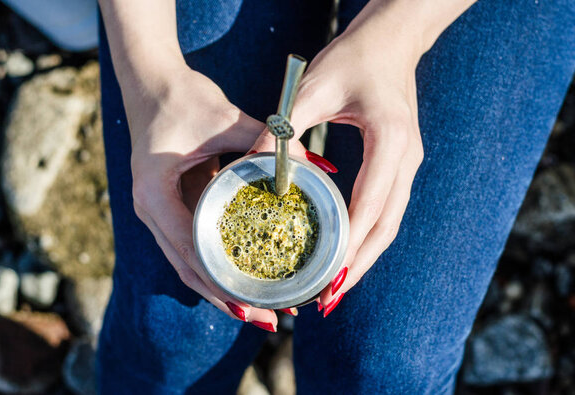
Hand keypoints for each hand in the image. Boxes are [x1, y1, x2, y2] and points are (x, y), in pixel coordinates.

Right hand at [123, 63, 280, 330]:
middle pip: (188, 269)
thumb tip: (318, 164)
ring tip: (260, 310)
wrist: (150, 82)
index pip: (189, 250)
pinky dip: (217, 266)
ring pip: (188, 265)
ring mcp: (156, 212)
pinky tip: (245, 277)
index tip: (255, 303)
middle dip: (226, 297)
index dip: (222, 280)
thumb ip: (268, 141)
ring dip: (222, 288)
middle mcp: (150, 210)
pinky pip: (192, 247)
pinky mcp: (168, 208)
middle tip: (267, 319)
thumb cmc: (184, 97)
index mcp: (155, 193)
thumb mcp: (226, 118)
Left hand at [251, 2, 428, 316]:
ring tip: (334, 287)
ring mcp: (408, 164)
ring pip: (389, 225)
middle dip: (357, 266)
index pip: (370, 206)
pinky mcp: (400, 165)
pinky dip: (366, 238)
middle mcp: (407, 159)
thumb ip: (284, 131)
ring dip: (364, 258)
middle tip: (327, 298)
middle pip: (386, 228)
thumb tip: (252, 169)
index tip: (327, 277)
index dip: (349, 247)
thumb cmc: (353, 57)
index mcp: (389, 141)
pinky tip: (344, 253)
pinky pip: (386, 210)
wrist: (391, 40)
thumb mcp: (312, 89)